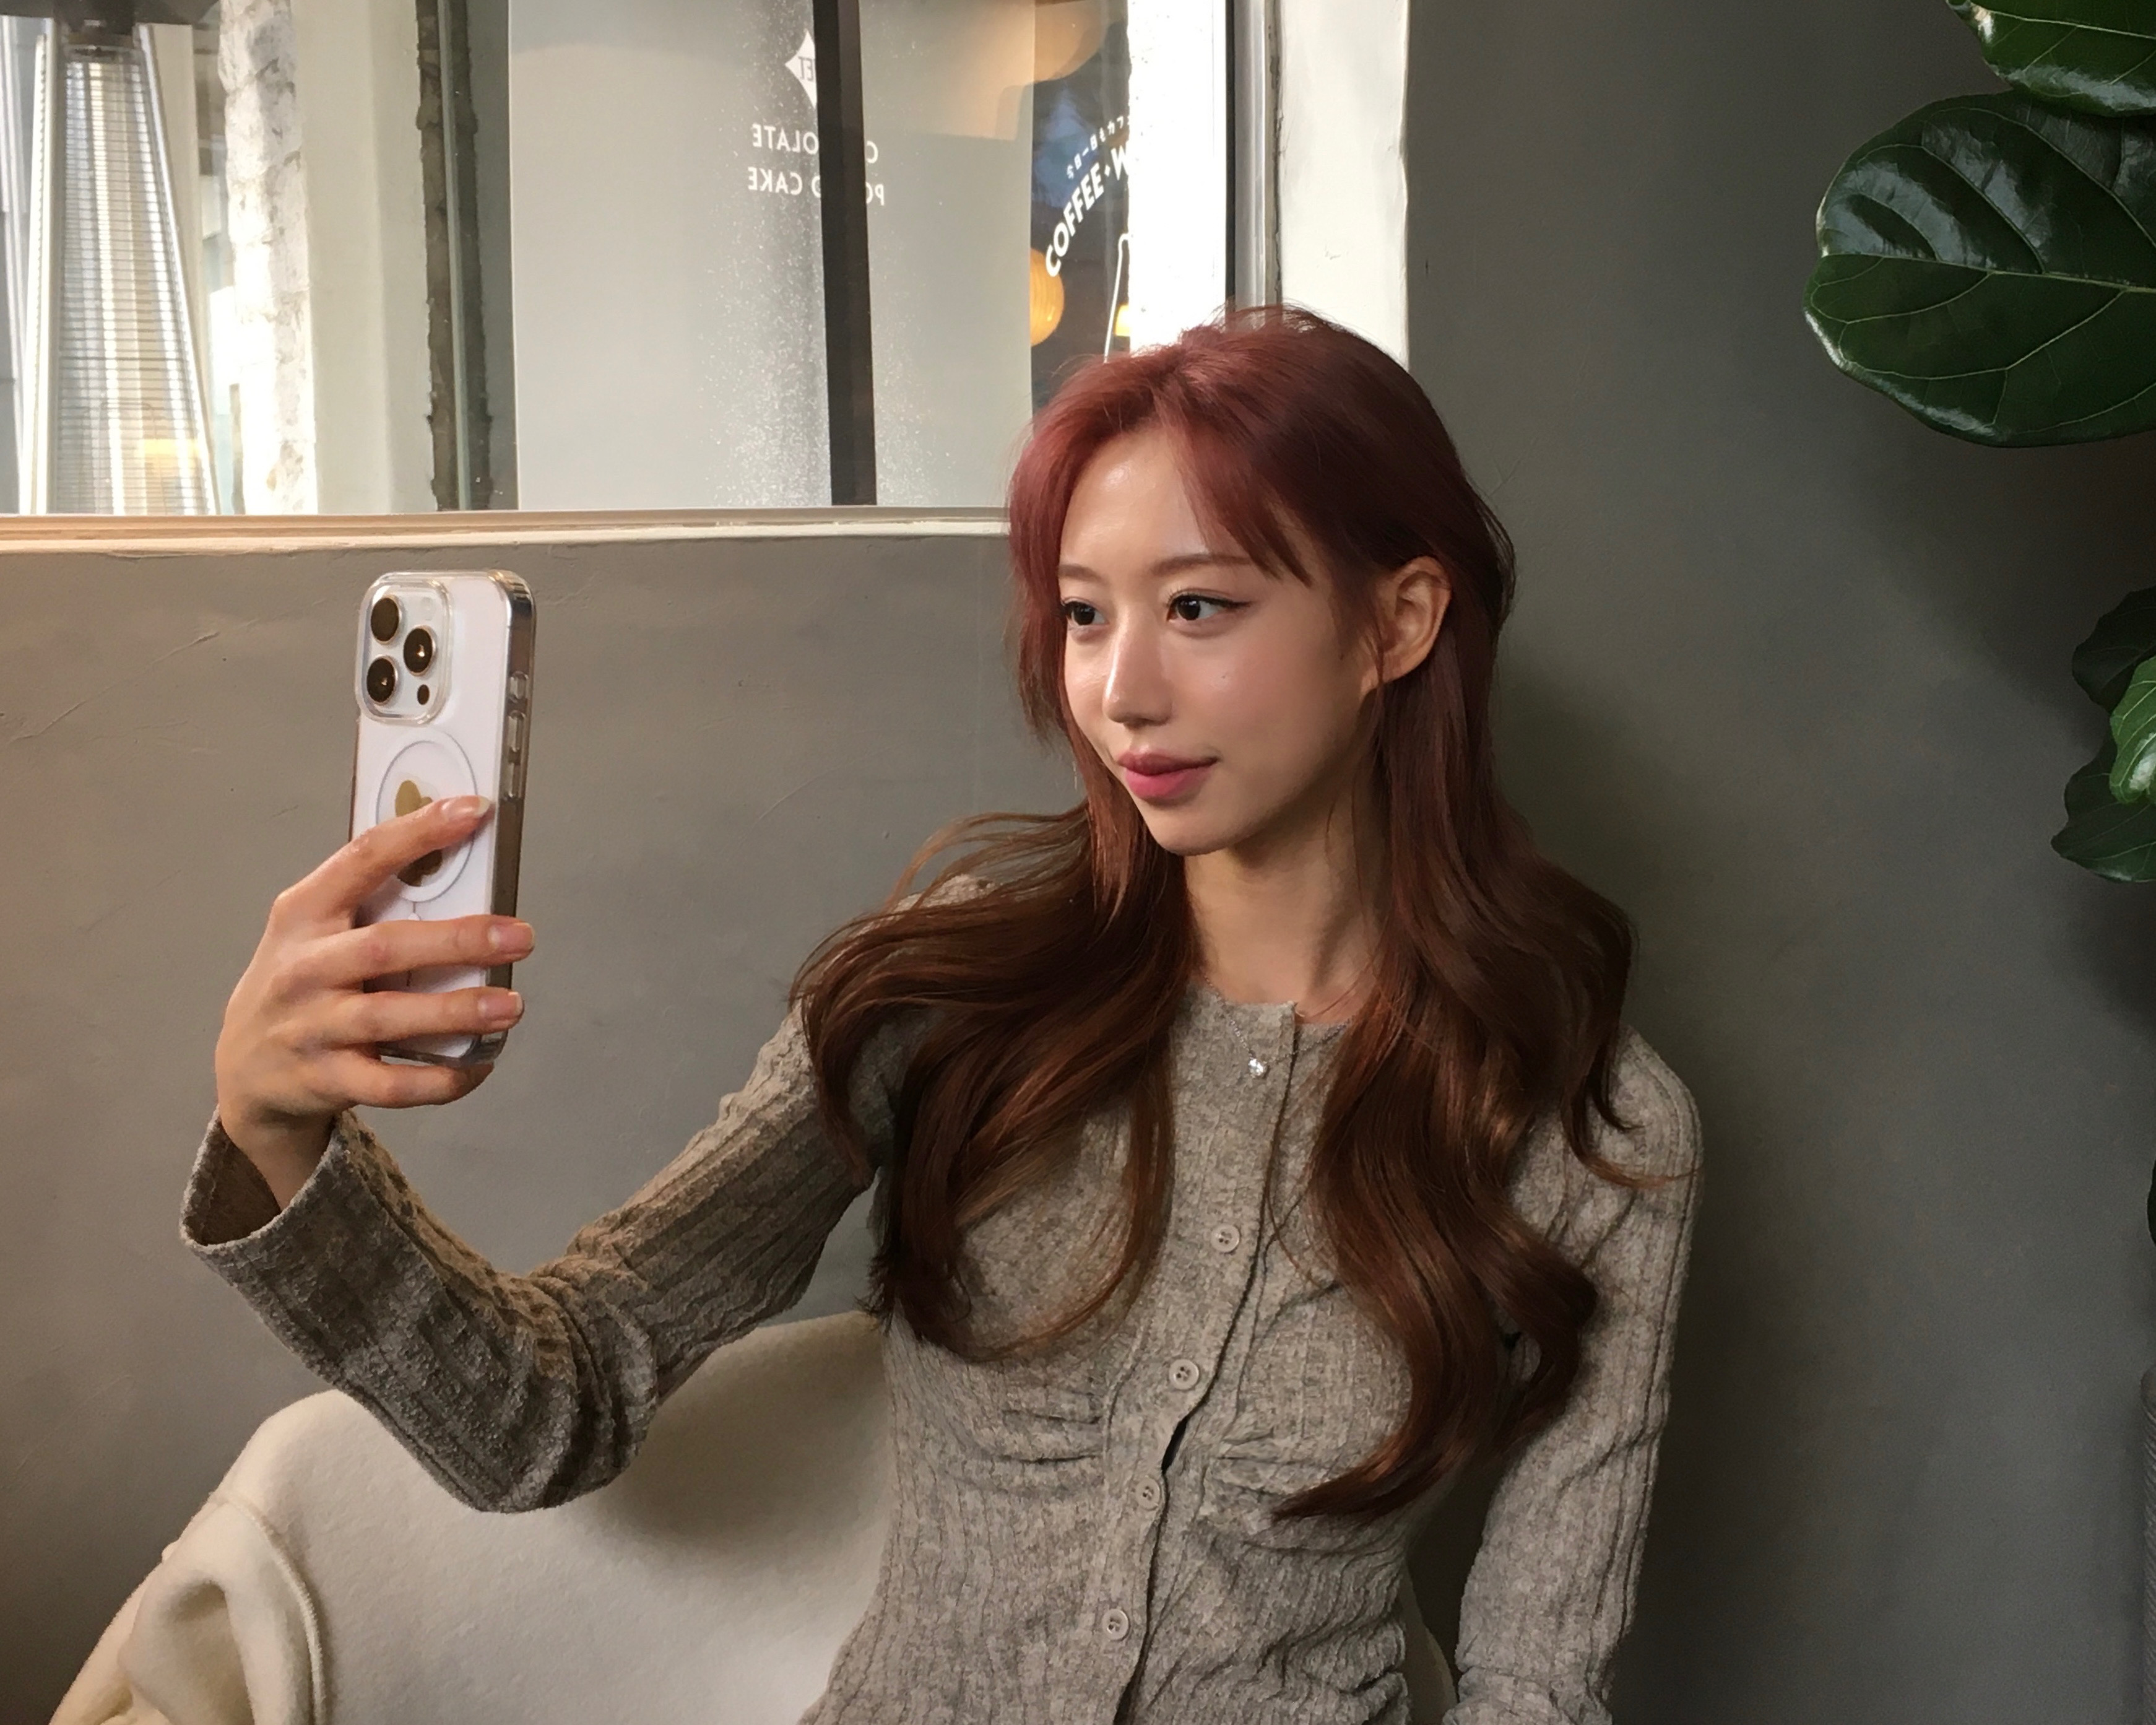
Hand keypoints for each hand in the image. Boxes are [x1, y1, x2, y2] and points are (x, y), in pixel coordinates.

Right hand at [213, 795, 533, 1206]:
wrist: (242, 1070)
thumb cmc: (300, 982)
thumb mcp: (314, 930)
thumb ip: (370, 900)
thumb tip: (457, 861)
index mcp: (304, 914)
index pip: (362, 859)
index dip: (418, 832)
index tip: (473, 810)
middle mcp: (304, 968)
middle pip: (386, 946)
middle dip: (459, 940)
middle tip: (520, 936)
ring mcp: (311, 1027)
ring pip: (390, 1018)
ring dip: (457, 1011)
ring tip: (511, 1005)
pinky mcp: (325, 1079)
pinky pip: (392, 1084)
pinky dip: (442, 1079)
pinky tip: (480, 1065)